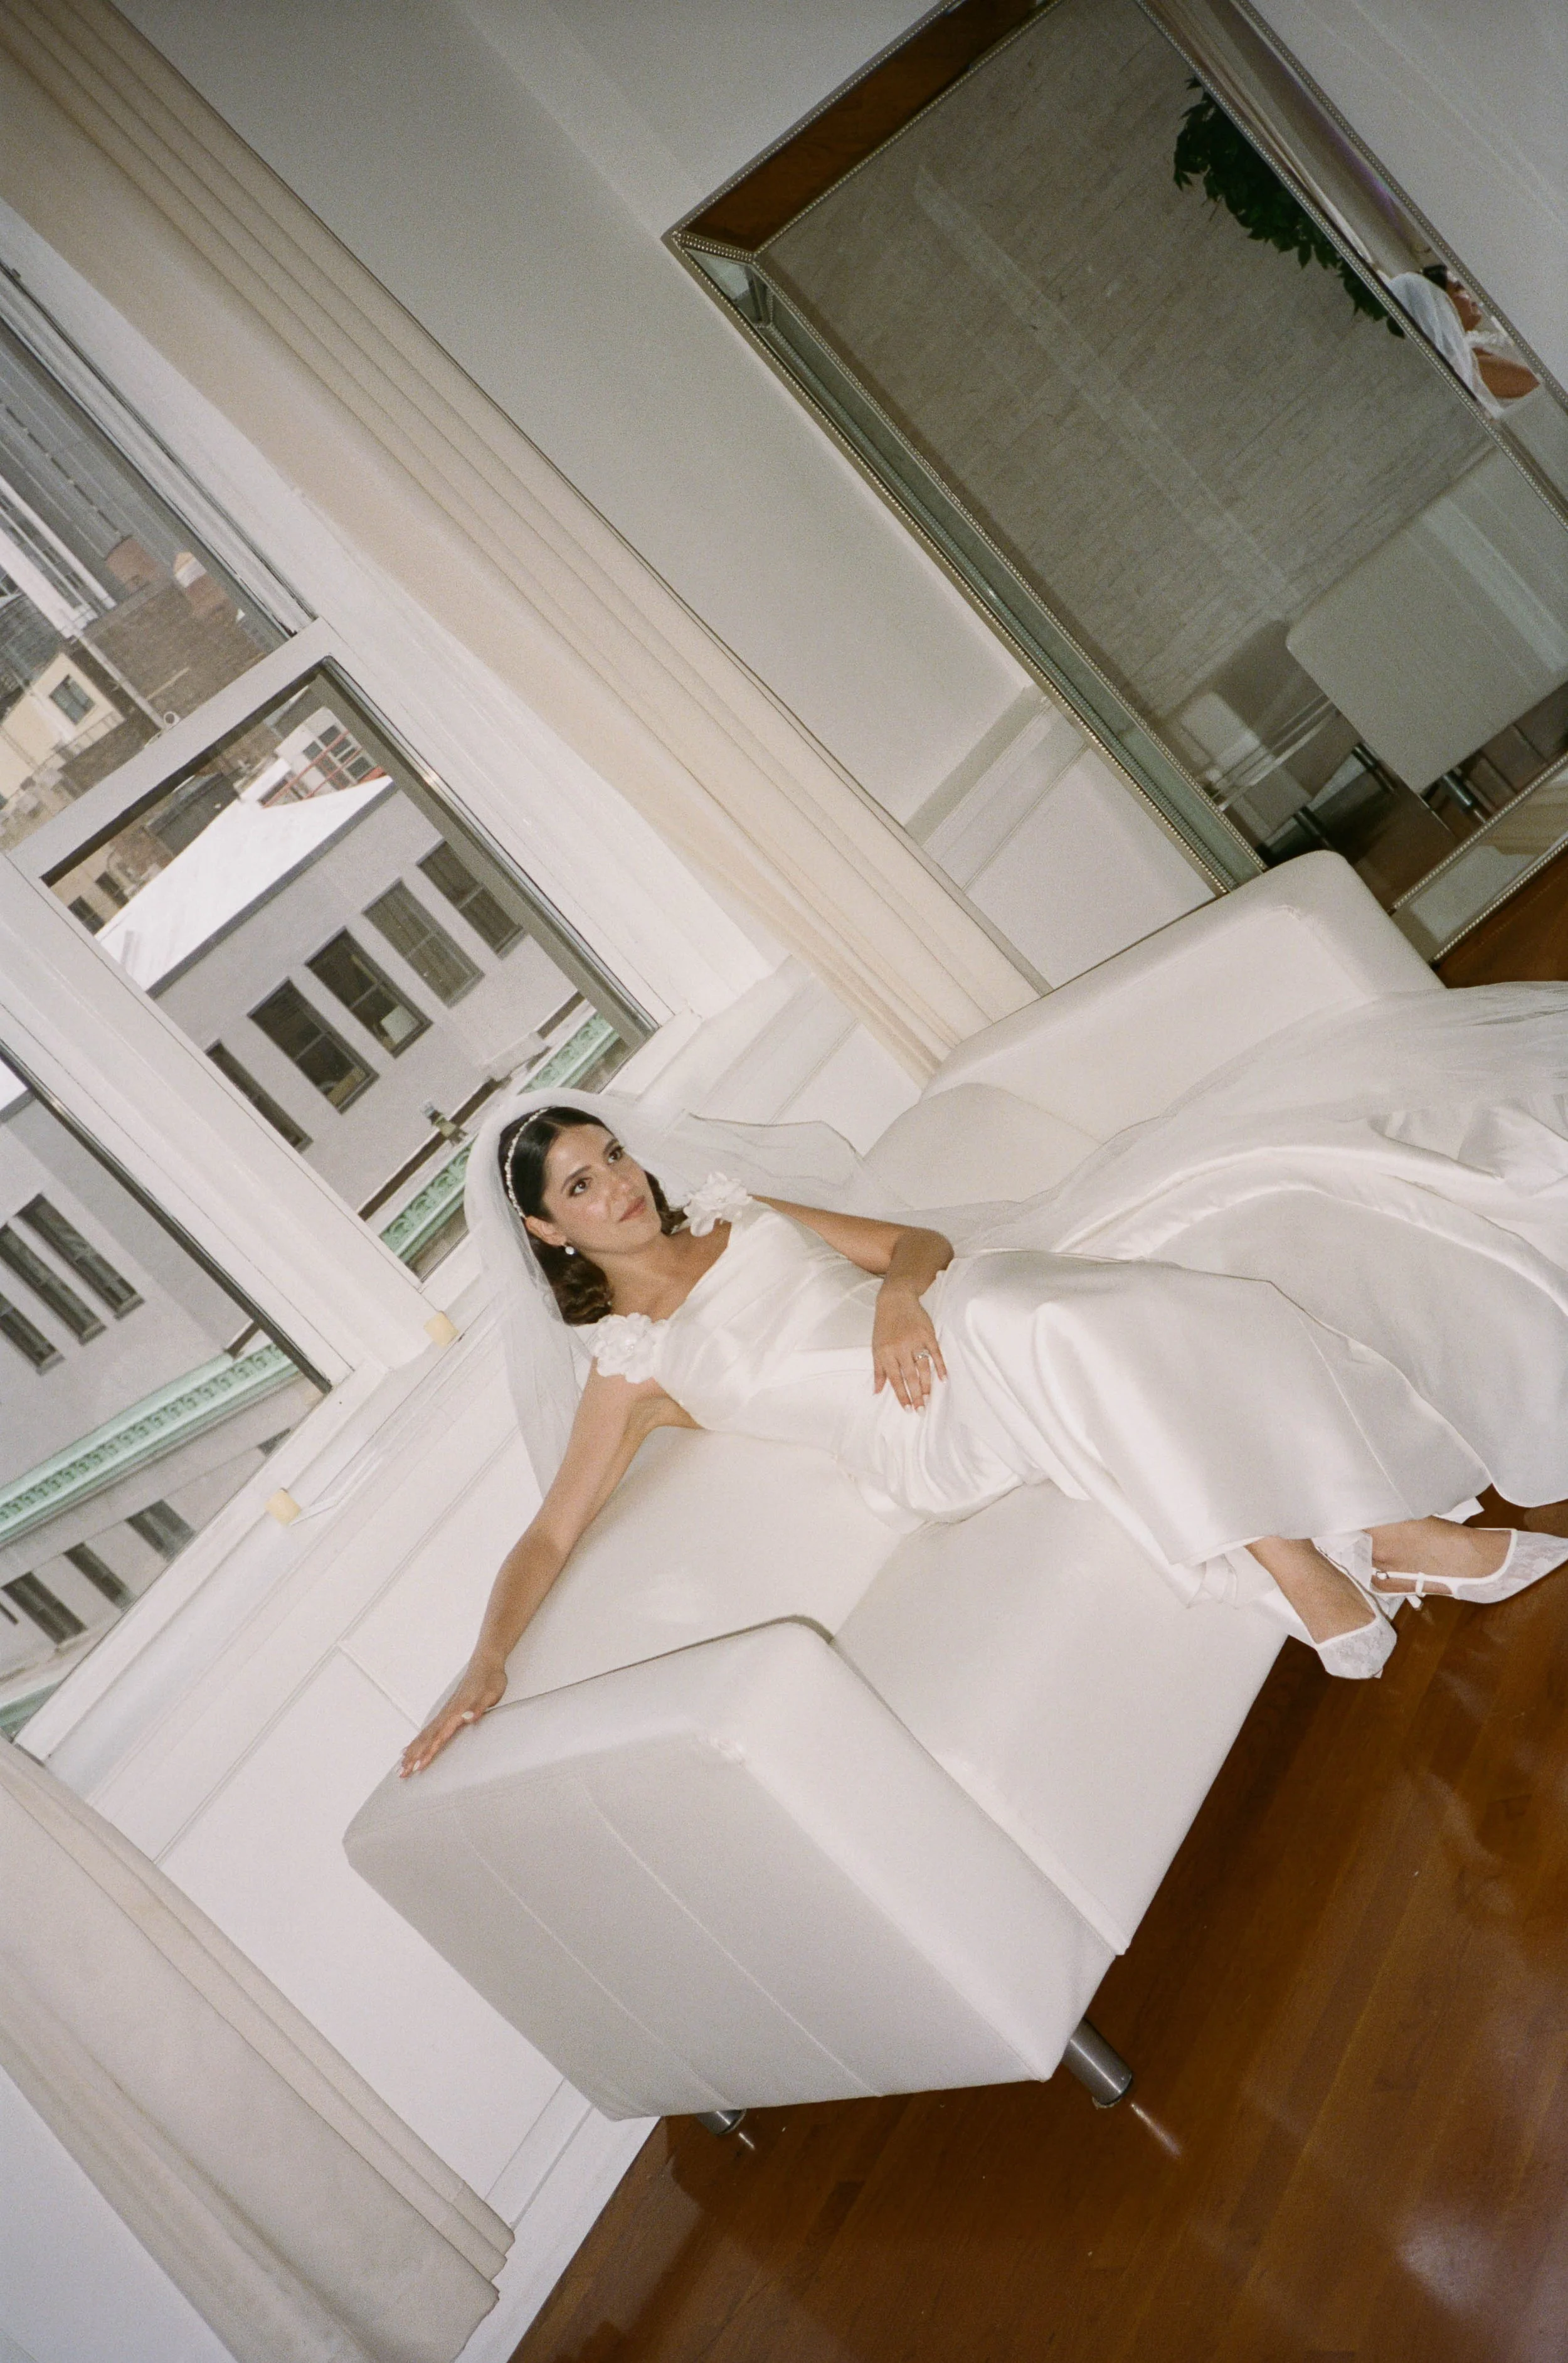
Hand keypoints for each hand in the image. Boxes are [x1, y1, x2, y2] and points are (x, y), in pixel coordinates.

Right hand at [400, 1657, 506, 1776]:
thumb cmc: (490, 1680)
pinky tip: (411, 1747)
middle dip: (414, 1756)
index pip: (439, 1737)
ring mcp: (445, 1712)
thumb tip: (467, 1717)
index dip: (428, 1752)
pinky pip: (429, 1729)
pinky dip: (418, 1740)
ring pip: (425, 1734)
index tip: (418, 1766)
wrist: (485, 1663)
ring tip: (401, 1765)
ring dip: (413, 1750)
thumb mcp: (491, 1693)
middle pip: (426, 1738)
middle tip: (402, 1772)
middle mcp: (447, 1713)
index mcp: (457, 1711)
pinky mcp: (446, 1711)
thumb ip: (479, 1707)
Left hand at [872, 1283, 946, 1410]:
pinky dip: (940, 1366)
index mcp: (885, 1353)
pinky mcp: (927, 1334)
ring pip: (923, 1367)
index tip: (907, 1410)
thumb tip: (877, 1391)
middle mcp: (900, 1348)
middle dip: (916, 1396)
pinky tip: (944, 1379)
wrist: (895, 1299)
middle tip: (921, 1411)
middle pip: (910, 1376)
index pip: (895, 1379)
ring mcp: (915, 1341)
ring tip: (930, 1399)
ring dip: (927, 1385)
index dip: (902, 1395)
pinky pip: (936, 1353)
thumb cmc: (884, 1326)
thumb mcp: (876, 1347)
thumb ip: (878, 1370)